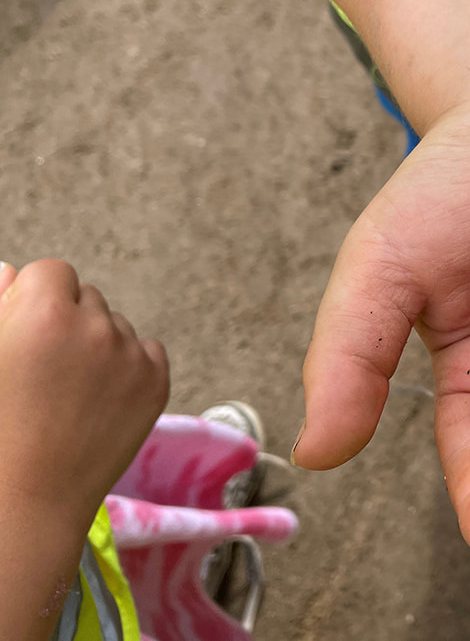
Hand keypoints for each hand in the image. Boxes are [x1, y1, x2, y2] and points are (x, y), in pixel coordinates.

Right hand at [0, 260, 169, 530]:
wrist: (26, 497)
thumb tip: (10, 271)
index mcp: (44, 311)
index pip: (53, 272)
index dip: (35, 299)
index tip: (23, 331)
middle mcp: (96, 326)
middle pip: (87, 297)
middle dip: (68, 320)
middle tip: (43, 369)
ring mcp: (132, 356)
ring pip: (117, 326)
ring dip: (98, 344)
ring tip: (67, 392)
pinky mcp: (156, 383)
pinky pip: (147, 352)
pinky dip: (129, 366)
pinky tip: (98, 398)